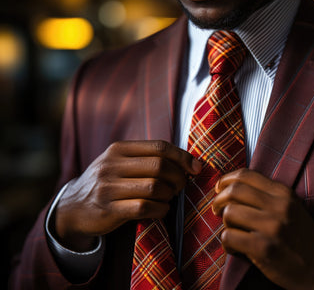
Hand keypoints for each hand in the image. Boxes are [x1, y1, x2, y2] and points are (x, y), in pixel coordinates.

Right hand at [54, 140, 201, 251]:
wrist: (72, 208)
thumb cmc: (107, 183)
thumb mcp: (120, 163)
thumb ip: (147, 158)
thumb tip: (189, 162)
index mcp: (118, 149)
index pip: (159, 147)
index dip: (182, 157)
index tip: (196, 168)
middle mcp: (112, 165)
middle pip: (160, 166)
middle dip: (178, 177)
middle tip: (181, 186)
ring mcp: (108, 187)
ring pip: (154, 187)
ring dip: (169, 194)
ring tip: (169, 197)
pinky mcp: (109, 210)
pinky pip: (145, 207)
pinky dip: (161, 209)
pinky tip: (161, 210)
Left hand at [212, 169, 313, 289]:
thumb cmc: (300, 238)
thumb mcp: (290, 208)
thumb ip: (267, 196)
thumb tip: (232, 187)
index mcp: (283, 193)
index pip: (246, 175)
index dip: (226, 180)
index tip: (219, 189)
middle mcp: (279, 206)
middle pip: (234, 191)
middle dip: (218, 200)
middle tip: (216, 210)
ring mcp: (272, 226)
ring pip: (229, 213)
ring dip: (224, 224)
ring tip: (232, 232)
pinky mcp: (264, 248)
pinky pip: (229, 237)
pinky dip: (227, 243)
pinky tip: (235, 248)